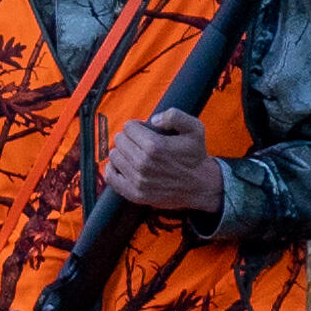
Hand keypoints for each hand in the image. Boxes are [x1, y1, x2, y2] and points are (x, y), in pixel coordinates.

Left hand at [98, 120, 226, 217]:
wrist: (199, 186)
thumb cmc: (195, 156)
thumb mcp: (195, 128)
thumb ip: (175, 116)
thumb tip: (153, 119)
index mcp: (155, 146)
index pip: (128, 127)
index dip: (136, 126)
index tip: (144, 131)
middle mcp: (143, 164)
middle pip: (119, 140)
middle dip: (128, 138)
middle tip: (140, 142)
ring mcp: (138, 180)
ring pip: (114, 156)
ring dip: (122, 152)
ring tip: (135, 154)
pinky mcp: (134, 194)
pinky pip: (111, 177)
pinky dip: (113, 169)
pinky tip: (124, 166)